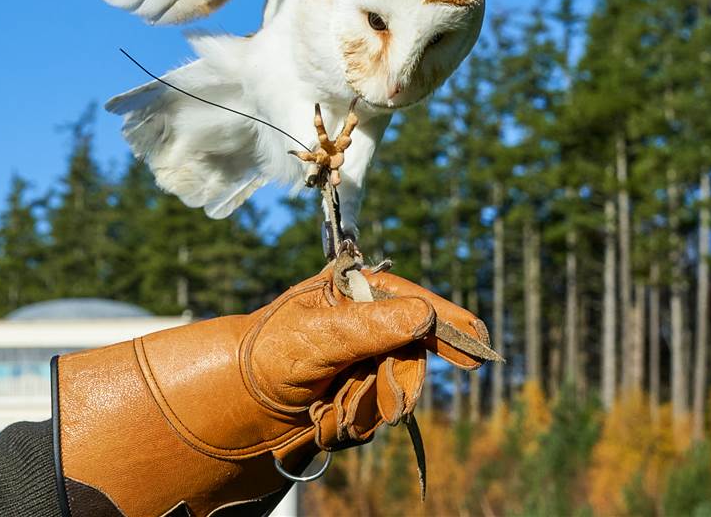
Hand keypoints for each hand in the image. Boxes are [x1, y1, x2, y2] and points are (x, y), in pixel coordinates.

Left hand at [53, 267, 493, 516]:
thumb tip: (424, 313)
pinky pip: (382, 413)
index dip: (447, 324)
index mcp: (356, 290)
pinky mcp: (357, 394)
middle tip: (362, 388)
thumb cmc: (268, 354)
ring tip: (335, 402)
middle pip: (416, 351)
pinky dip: (362, 420)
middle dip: (394, 376)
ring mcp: (362, 359)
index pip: (415, 303)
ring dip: (373, 402)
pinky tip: (333, 415)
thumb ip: (372, 325)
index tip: (478, 344)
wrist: (232, 407)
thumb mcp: (317, 336)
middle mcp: (365, 321)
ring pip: (402, 387)